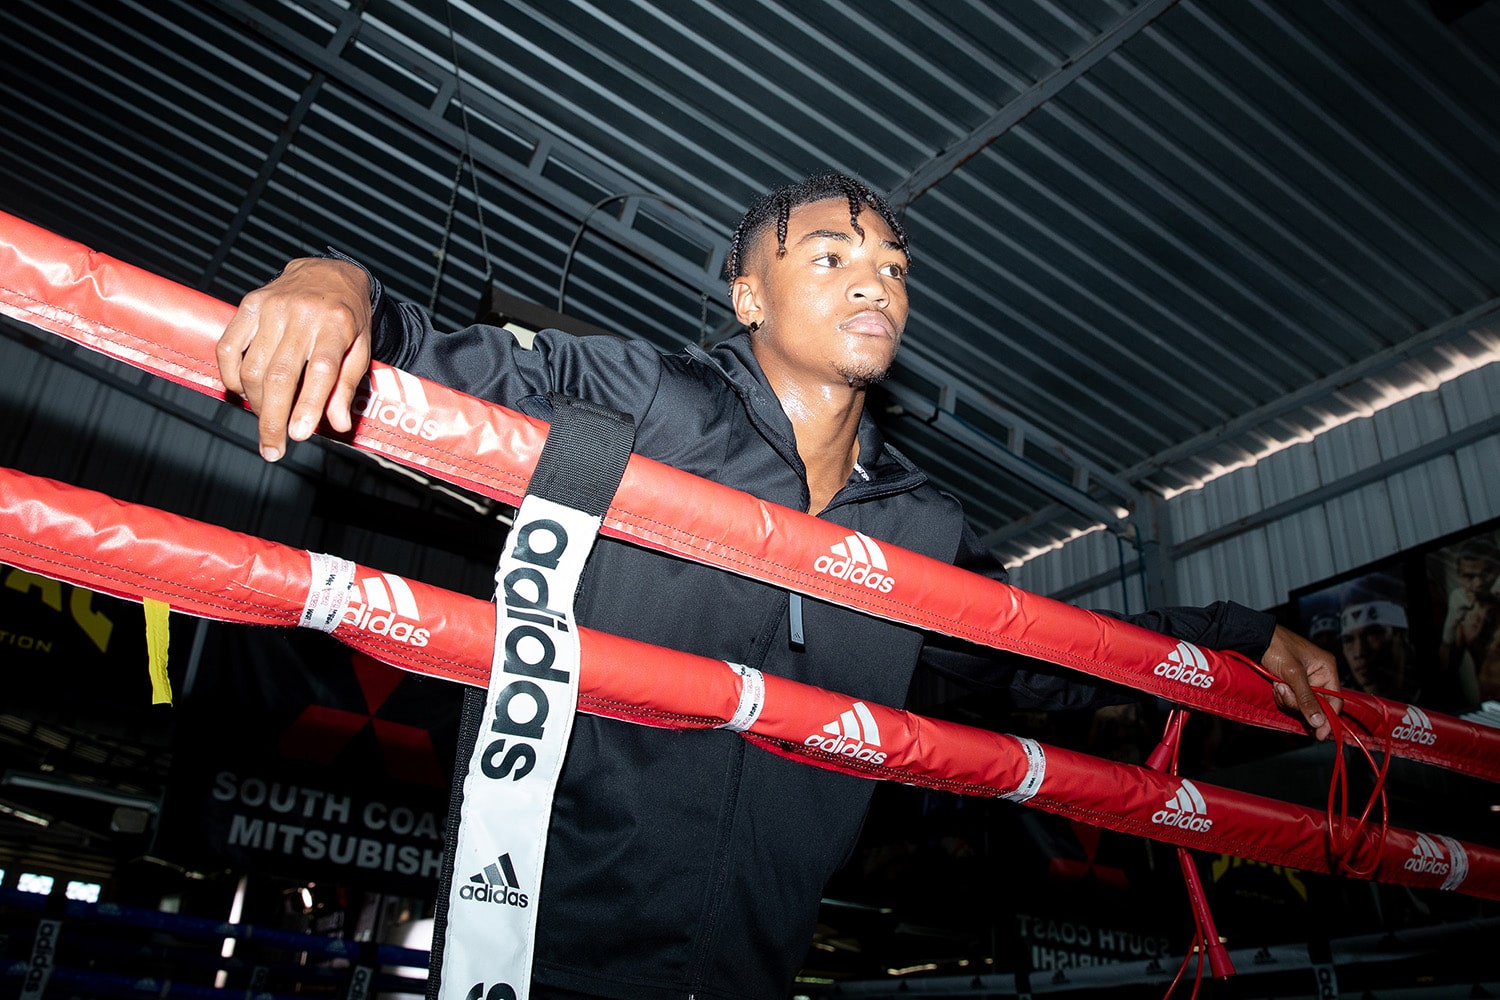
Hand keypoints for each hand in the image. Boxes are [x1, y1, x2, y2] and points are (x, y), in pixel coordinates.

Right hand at [216, 257, 372, 461]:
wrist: (328, 272)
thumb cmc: (348, 317)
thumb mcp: (361, 349)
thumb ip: (347, 386)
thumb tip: (337, 425)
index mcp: (336, 325)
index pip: (320, 371)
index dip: (308, 406)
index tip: (298, 435)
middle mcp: (302, 314)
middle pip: (280, 375)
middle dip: (273, 419)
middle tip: (272, 449)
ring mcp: (271, 308)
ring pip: (253, 367)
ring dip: (255, 403)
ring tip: (267, 418)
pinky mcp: (248, 305)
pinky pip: (228, 348)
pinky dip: (232, 377)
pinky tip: (244, 391)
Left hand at [1260, 625, 1341, 740]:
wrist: (1253, 638)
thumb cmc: (1277, 648)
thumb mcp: (1293, 674)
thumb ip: (1307, 699)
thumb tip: (1319, 723)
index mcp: (1327, 669)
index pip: (1335, 701)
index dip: (1327, 718)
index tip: (1319, 734)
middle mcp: (1319, 675)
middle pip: (1317, 705)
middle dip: (1298, 703)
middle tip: (1284, 692)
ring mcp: (1305, 680)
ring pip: (1302, 704)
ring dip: (1288, 699)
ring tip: (1278, 684)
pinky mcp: (1292, 683)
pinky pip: (1291, 699)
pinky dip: (1282, 696)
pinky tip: (1275, 685)